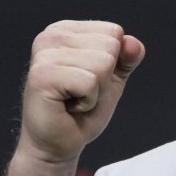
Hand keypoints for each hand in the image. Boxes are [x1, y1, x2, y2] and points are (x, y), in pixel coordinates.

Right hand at [16, 20, 144, 165]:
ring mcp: (44, 54)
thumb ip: (127, 57)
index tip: (88, 80)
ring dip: (96, 91)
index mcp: (65, 30)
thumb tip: (132, 43)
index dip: (112, 63)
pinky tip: (68, 107)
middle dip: (104, 78)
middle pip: (111, 46)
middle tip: (80, 93)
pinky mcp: (42, 75)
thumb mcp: (112, 78)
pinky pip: (91, 82)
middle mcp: (51, 36)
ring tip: (73, 100)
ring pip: (103, 64)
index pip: (114, 32)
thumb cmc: (82, 110)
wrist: (58, 144)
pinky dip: (88, 102)